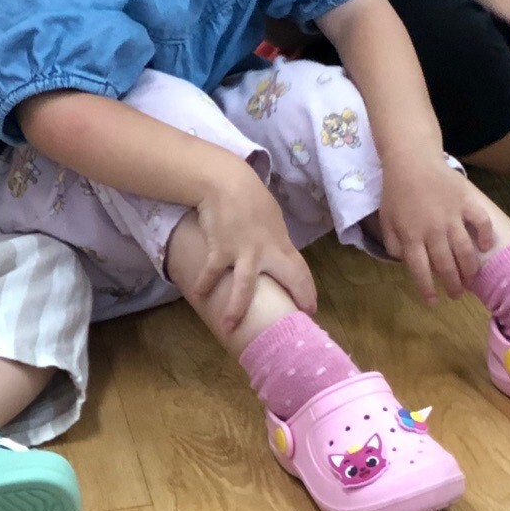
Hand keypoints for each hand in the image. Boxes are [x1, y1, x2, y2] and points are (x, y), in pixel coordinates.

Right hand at [192, 162, 317, 331]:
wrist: (228, 183)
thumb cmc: (251, 201)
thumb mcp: (271, 222)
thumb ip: (274, 243)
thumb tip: (274, 259)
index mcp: (282, 244)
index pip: (301, 271)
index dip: (307, 291)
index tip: (310, 310)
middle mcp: (268, 250)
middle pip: (289, 278)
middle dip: (295, 298)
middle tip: (291, 325)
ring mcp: (244, 251)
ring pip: (244, 286)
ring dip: (236, 308)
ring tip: (229, 328)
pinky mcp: (221, 248)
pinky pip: (211, 272)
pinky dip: (204, 285)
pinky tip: (199, 295)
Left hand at [377, 151, 505, 302]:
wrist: (412, 160)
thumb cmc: (396, 191)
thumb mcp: (386, 220)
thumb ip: (392, 243)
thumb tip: (404, 261)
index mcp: (411, 236)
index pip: (421, 271)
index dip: (427, 289)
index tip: (433, 301)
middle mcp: (433, 231)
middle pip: (446, 265)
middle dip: (453, 285)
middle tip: (457, 294)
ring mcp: (452, 217)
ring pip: (465, 251)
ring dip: (470, 269)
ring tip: (471, 280)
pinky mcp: (466, 203)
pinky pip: (481, 223)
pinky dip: (486, 236)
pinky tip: (486, 247)